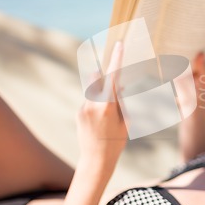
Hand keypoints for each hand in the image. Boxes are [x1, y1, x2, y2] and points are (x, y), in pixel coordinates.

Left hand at [76, 42, 126, 166]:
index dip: (117, 59)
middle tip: (114, 90)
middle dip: (106, 79)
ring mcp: (83, 108)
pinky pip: (89, 102)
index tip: (119, 44)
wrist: (97, 159)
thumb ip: (121, 100)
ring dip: (103, 97)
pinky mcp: (78, 113)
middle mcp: (92, 104)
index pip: (113, 77)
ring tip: (107, 119)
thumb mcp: (125, 120)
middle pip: (99, 81)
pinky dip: (97, 106)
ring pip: (94, 92)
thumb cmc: (116, 140)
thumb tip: (119, 85)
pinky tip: (100, 124)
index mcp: (108, 106)